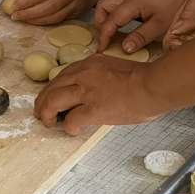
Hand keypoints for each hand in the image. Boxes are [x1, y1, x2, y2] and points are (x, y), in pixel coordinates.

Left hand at [6, 0, 106, 24]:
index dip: (27, 0)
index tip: (13, 5)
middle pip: (49, 6)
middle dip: (29, 13)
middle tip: (15, 16)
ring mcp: (79, 2)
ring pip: (55, 16)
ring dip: (36, 20)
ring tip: (23, 19)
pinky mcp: (80, 12)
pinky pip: (61, 19)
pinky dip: (46, 21)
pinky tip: (36, 21)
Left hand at [35, 56, 162, 135]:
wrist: (153, 86)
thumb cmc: (145, 79)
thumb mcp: (117, 68)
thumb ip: (103, 77)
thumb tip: (99, 91)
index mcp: (91, 63)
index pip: (64, 74)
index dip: (54, 88)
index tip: (52, 96)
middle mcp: (84, 74)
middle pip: (52, 87)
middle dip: (42, 101)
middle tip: (40, 112)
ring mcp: (86, 92)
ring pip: (52, 101)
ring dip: (46, 114)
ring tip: (47, 122)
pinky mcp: (92, 110)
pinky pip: (71, 120)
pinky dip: (67, 127)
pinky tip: (72, 130)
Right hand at [95, 0, 194, 52]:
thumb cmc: (174, 3)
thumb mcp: (159, 25)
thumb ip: (141, 37)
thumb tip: (124, 49)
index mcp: (131, 4)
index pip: (109, 22)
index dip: (103, 37)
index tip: (102, 50)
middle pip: (101, 8)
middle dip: (100, 24)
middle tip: (106, 39)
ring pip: (106, 3)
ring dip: (104, 17)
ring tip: (110, 32)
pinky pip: (114, 2)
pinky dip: (111, 12)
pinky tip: (119, 23)